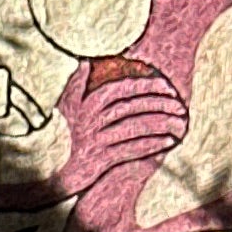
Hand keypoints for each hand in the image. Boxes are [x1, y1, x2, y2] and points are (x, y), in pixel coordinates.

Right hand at [59, 61, 190, 195]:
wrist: (52, 171)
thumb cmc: (61, 136)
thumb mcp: (65, 107)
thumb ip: (76, 82)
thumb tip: (85, 60)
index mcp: (88, 104)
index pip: (122, 89)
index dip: (147, 85)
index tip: (167, 86)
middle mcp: (93, 121)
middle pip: (133, 107)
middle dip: (159, 103)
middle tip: (180, 104)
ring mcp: (98, 141)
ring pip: (136, 127)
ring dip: (161, 124)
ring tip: (179, 122)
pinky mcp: (102, 160)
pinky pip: (132, 150)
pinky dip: (152, 145)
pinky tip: (168, 142)